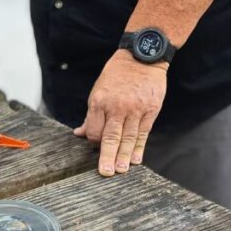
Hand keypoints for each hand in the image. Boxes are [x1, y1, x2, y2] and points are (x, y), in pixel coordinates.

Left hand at [73, 49, 166, 176]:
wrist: (142, 57)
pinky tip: (136, 159)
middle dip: (107, 156)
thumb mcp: (99, 91)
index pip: (95, 130)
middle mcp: (117, 107)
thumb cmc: (117, 75)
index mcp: (100, 101)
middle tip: (106, 172)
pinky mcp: (150, 110)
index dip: (94, 142)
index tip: (96, 147)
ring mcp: (135, 109)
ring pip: (128, 137)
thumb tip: (80, 133)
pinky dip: (139, 147)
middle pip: (111, 136)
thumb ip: (91, 115)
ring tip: (121, 170)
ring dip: (124, 156)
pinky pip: (143, 133)